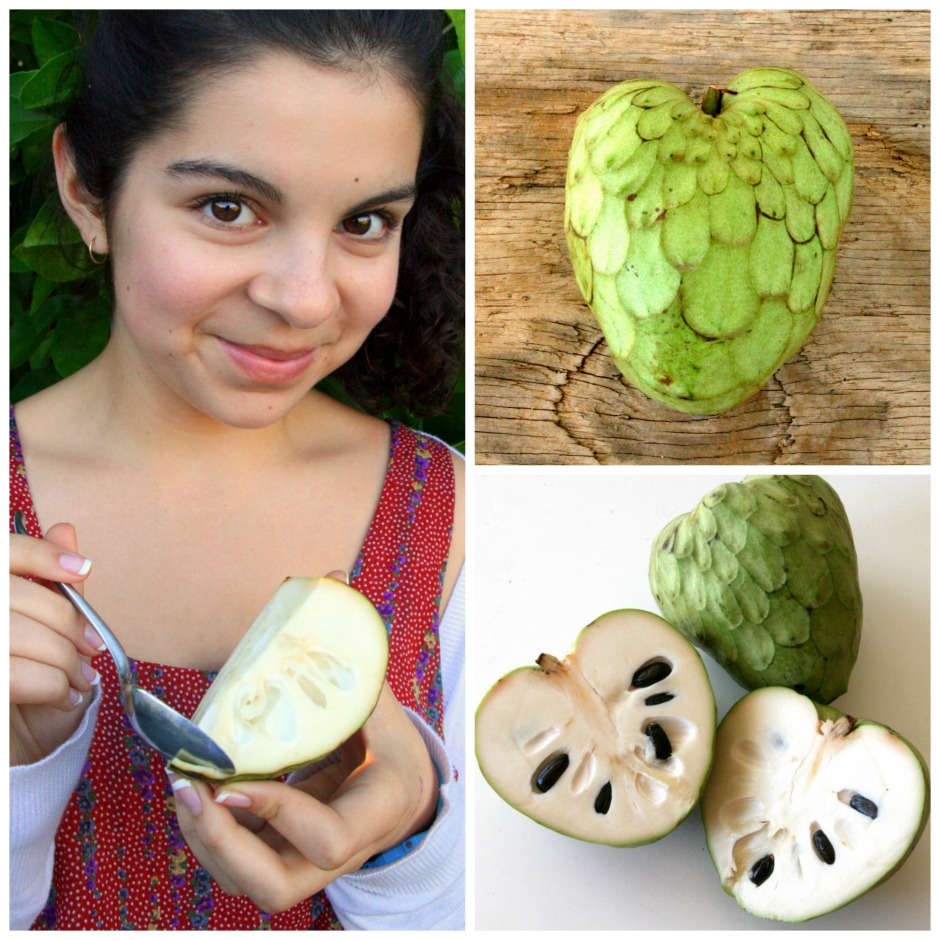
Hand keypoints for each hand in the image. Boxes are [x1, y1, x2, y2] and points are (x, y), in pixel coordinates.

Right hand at [10, 523, 101, 764]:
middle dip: (67, 622)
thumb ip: (50, 584)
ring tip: (80, 679)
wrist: (14, 746)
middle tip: (93, 647)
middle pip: (19, 596)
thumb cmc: (30, 683)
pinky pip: (15, 674)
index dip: (42, 554)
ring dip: (63, 660)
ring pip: (17, 635)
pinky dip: (51, 686)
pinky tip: (65, 696)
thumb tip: (65, 530)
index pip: (4, 551)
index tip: (83, 569)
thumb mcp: (45, 631)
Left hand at [170, 682, 439, 913]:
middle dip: (222, 843)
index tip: (232, 780)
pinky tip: (194, 786)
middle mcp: (340, 856)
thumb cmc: (392, 747)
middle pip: (275, 886)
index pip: (327, 839)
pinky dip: (206, 830)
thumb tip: (318, 621)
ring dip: (204, 837)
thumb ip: (354, 684)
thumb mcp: (384, 714)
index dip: (278, 813)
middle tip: (190, 788)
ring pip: (245, 881)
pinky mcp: (280, 857)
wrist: (400, 794)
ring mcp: (306, 864)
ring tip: (183, 781)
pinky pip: (234, 863)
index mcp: (375, 814)